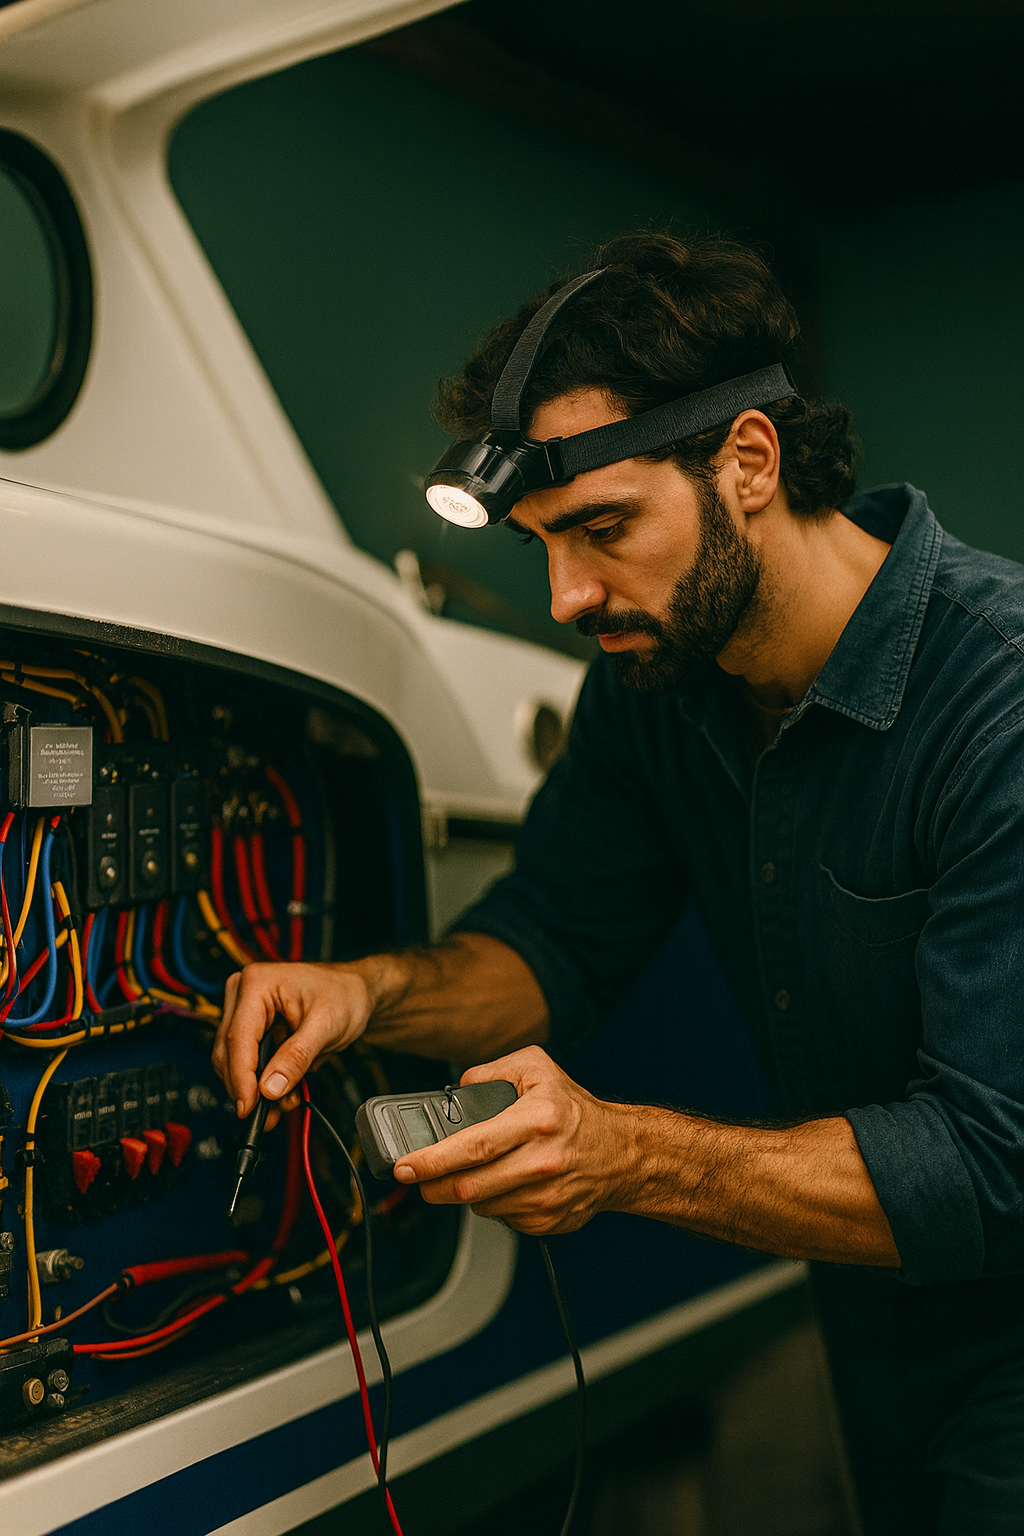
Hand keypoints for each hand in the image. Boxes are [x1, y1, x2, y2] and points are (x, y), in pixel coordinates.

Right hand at [212, 962, 373, 1127]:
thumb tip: (270, 1087)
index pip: (238, 1039)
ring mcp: (245, 1012)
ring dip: (256, 1088)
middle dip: (248, 1088)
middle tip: (269, 1114)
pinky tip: (284, 1092)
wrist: (355, 993)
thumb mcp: (326, 1025)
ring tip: (285, 1101)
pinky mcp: (252, 1030)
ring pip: (234, 1062)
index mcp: (257, 983)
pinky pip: (248, 1063)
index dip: (241, 1078)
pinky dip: (263, 1083)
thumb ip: (297, 1056)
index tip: (248, 1108)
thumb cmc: (343, 994)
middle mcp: (244, 995)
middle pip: (229, 1053)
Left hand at [393, 1045, 637, 1234]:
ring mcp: (545, 1196)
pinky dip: (491, 1203)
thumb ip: (489, 1071)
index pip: (473, 1146)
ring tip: (467, 1173)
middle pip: (468, 1186)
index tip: (405, 1166)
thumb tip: (455, 1091)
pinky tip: (502, 1183)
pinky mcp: (547, 1221)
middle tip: (418, 1177)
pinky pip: (500, 1217)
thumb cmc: (573, 1110)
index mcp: (537, 1119)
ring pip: (480, 1205)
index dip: (432, 1160)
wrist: (620, 1153)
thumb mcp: (536, 1068)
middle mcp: (543, 1161)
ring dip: (462, 1193)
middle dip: (432, 1185)